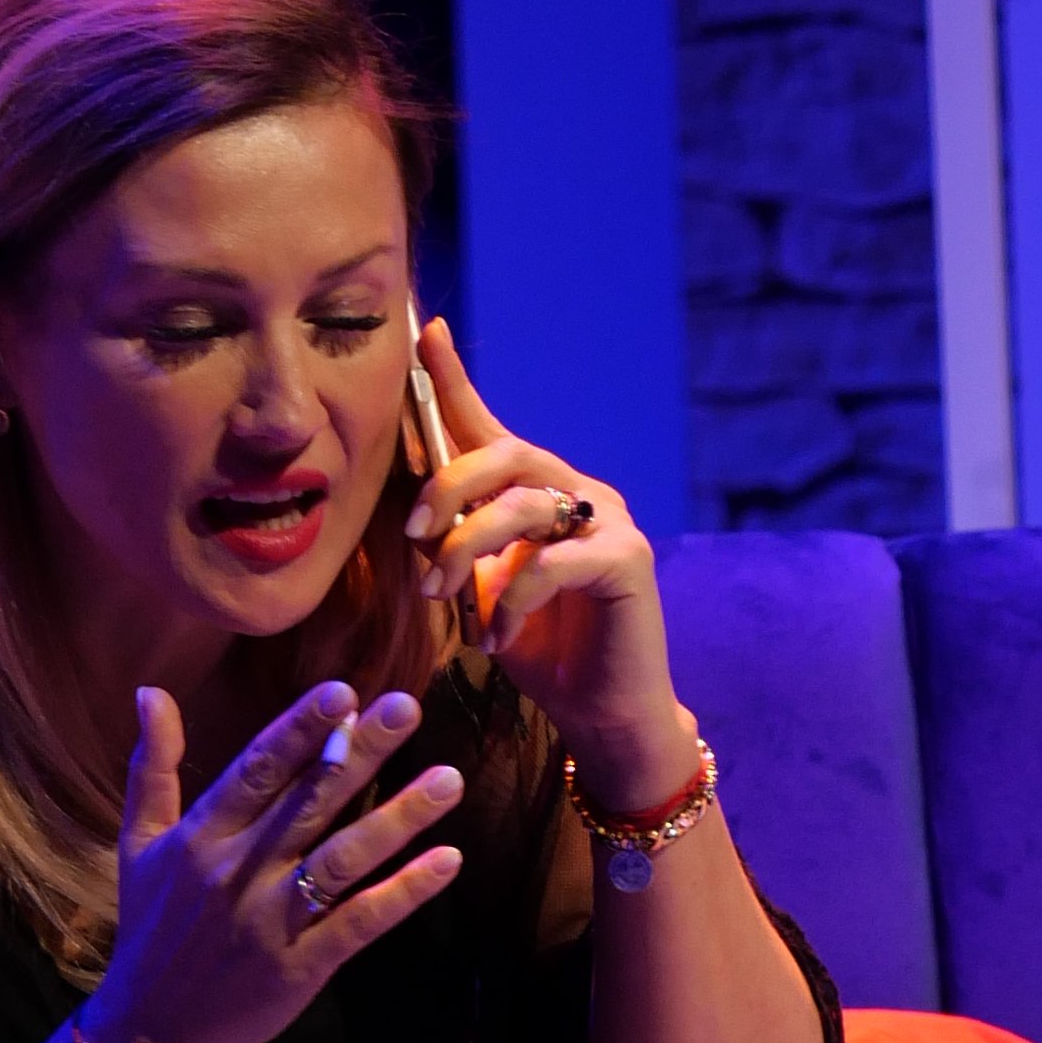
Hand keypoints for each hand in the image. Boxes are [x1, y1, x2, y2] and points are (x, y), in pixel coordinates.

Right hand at [79, 675, 466, 1042]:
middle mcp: (237, 872)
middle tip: (408, 707)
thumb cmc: (149, 932)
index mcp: (201, 837)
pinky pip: (359, 922)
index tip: (343, 691)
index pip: (256, 770)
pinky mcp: (301, 967)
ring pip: (342, 859)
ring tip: (449, 780)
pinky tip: (447, 861)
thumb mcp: (139, 845)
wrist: (148, 1035)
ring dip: (398, 818)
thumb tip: (152, 691)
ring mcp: (271, 921)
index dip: (300, 730)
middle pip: (308, 803)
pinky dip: (403, 892)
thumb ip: (153, 768)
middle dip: (359, 753)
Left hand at [404, 317, 703, 813]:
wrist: (602, 712)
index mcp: (537, 493)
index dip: (457, 379)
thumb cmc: (539, 650)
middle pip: (507, 455)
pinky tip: (497, 638)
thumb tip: (412, 517)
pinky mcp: (629, 560)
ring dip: (469, 550)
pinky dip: (515, 600)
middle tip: (413, 532)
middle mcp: (578, 492)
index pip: (490, 427)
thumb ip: (459, 546)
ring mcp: (609, 522)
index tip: (425, 330)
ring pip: (525, 505)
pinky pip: (556, 561)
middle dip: (449, 487)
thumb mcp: (483, 591)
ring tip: (441, 596)